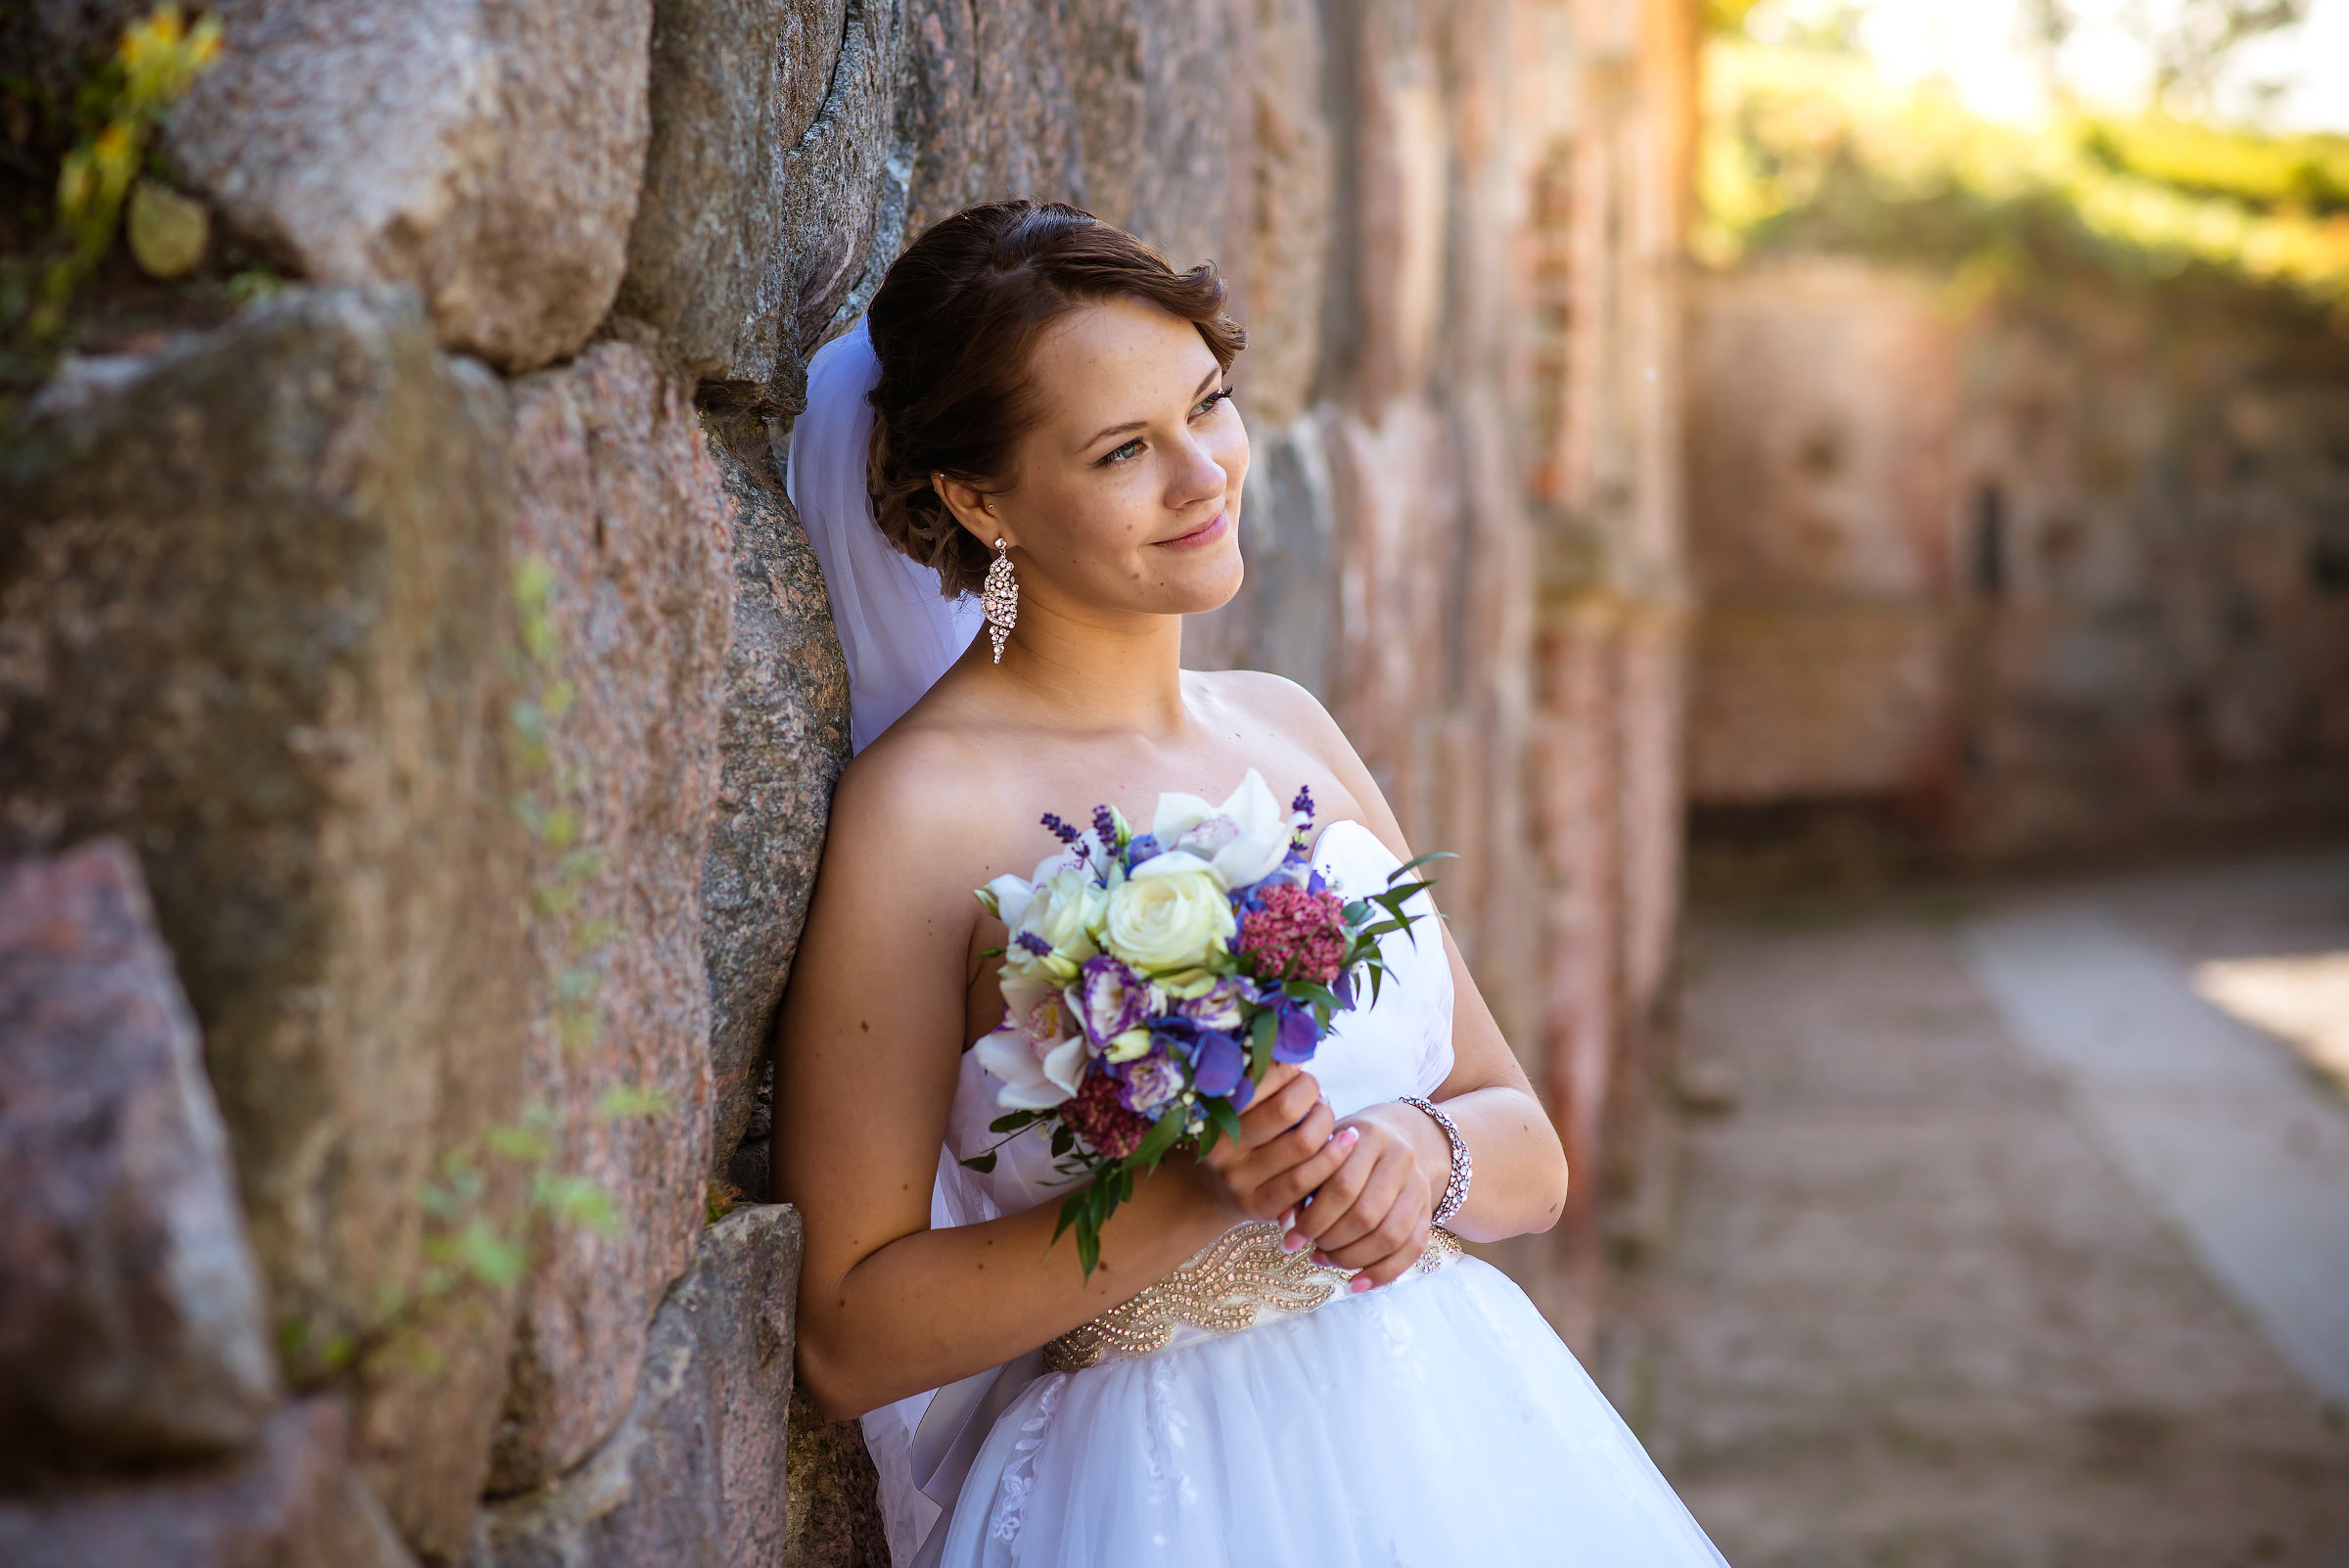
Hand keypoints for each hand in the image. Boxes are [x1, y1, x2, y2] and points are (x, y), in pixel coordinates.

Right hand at [1189, 1064, 1358, 1223]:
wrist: (1201, 1193)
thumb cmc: (1230, 1134)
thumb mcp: (1231, 1105)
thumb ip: (1257, 1081)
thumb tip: (1298, 1051)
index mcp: (1211, 1111)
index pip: (1259, 1077)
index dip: (1288, 1067)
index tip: (1296, 1066)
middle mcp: (1221, 1146)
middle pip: (1286, 1109)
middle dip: (1312, 1093)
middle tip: (1315, 1093)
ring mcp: (1238, 1179)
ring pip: (1303, 1144)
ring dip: (1326, 1121)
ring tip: (1325, 1114)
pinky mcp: (1258, 1206)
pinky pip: (1306, 1180)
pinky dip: (1334, 1156)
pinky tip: (1346, 1142)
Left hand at [1284, 1101, 1447, 1288]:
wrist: (1400, 1136)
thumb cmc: (1347, 1146)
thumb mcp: (1324, 1148)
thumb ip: (1303, 1179)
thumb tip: (1283, 1221)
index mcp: (1370, 1136)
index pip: (1342, 1185)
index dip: (1313, 1219)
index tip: (1290, 1239)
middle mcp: (1401, 1158)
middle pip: (1367, 1214)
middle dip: (1332, 1241)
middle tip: (1311, 1250)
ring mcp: (1419, 1186)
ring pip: (1390, 1235)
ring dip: (1354, 1257)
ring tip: (1327, 1260)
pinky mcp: (1428, 1210)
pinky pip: (1412, 1249)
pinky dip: (1383, 1272)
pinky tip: (1355, 1283)